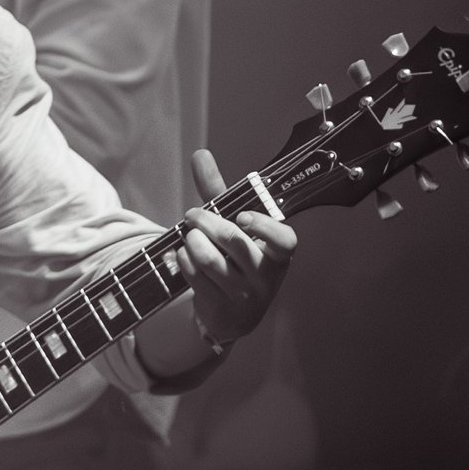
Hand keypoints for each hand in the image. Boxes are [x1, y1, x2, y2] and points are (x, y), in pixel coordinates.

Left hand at [166, 147, 296, 357]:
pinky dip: (185, 260)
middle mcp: (266, 276)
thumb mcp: (235, 227)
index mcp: (278, 253)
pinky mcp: (221, 308)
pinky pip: (197, 278)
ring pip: (211, 261)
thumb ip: (220, 192)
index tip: (242, 216)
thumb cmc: (237, 259)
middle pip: (234, 243)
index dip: (264, 227)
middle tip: (192, 214)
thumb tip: (200, 154)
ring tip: (188, 234)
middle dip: (207, 222)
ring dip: (193, 242)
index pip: (284, 241)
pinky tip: (184, 253)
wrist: (233, 315)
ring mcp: (244, 295)